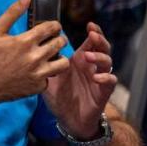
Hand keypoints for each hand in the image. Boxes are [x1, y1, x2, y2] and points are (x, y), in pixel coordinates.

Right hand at [0, 0, 69, 104]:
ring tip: (52, 55)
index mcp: (25, 41)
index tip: (52, 27)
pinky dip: (46, 74)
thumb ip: (13, 12)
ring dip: (60, 57)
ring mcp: (38, 74)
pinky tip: (37, 70)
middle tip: (53, 39)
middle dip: (59, 38)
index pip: (52, 28)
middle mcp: (35, 58)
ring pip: (63, 63)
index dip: (55, 25)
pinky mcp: (37, 87)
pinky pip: (51, 78)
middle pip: (61, 43)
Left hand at [44, 22, 116, 138]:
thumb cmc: (59, 98)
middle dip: (99, 39)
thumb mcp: (48, 80)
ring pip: (107, 61)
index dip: (94, 31)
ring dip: (99, 56)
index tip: (90, 25)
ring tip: (88, 56)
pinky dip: (105, 77)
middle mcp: (92, 66)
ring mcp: (99, 77)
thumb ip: (45, 65)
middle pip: (103, 47)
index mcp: (80, 60)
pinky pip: (111, 81)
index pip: (91, 41)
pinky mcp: (104, 91)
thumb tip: (36, 50)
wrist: (69, 120)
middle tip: (92, 34)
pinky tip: (96, 77)